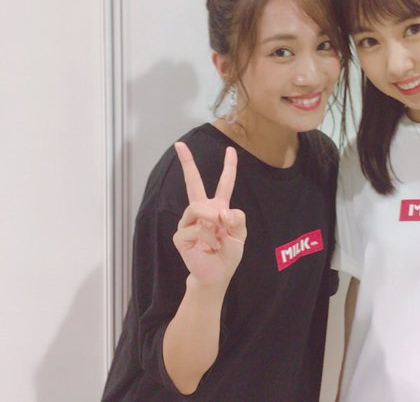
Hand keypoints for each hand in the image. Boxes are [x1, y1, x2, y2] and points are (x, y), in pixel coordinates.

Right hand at [173, 142, 246, 288]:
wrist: (217, 274)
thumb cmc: (228, 253)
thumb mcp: (240, 235)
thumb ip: (237, 219)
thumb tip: (220, 210)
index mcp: (219, 207)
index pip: (224, 184)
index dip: (229, 167)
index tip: (230, 150)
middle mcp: (202, 211)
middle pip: (193, 183)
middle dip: (187, 163)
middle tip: (179, 145)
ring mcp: (189, 222)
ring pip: (198, 207)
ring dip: (211, 219)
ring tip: (218, 234)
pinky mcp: (181, 235)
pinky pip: (194, 229)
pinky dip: (206, 238)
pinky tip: (209, 246)